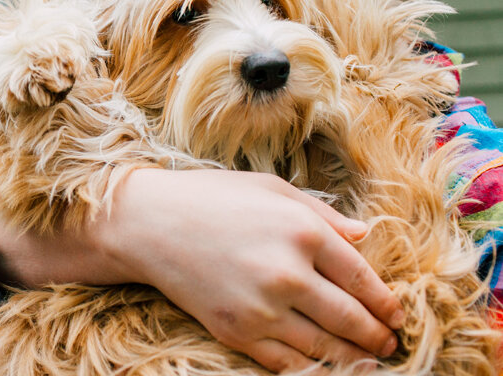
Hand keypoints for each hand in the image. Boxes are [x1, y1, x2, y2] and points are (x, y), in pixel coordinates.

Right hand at [95, 168, 403, 373]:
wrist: (149, 224)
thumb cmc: (210, 197)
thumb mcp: (271, 189)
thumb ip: (322, 214)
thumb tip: (365, 236)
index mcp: (302, 232)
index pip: (362, 279)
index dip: (386, 303)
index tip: (396, 315)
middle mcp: (288, 273)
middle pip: (351, 319)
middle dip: (377, 336)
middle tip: (389, 343)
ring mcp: (262, 308)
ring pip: (325, 347)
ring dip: (354, 359)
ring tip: (369, 361)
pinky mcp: (237, 332)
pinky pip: (288, 363)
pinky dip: (313, 371)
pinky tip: (327, 369)